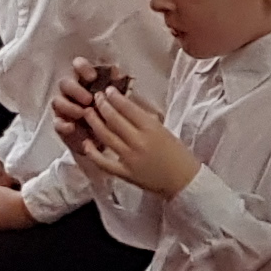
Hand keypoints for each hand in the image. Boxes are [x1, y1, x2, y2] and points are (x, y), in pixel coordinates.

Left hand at [63, 84, 196, 197]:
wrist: (184, 181)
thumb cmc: (178, 154)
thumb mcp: (164, 130)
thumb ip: (146, 118)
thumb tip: (128, 104)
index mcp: (152, 128)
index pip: (128, 108)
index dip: (116, 97)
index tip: (109, 90)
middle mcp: (139, 141)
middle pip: (114, 119)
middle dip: (102, 105)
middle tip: (96, 97)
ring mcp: (130, 158)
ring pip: (106, 136)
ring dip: (94, 122)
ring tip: (88, 112)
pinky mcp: (125, 173)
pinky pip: (104, 162)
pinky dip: (93, 153)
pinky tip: (85, 143)